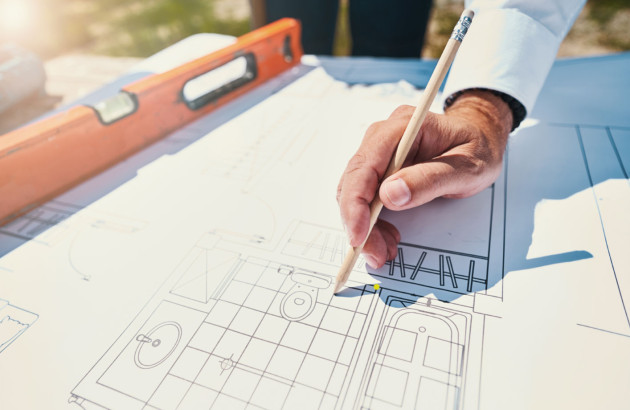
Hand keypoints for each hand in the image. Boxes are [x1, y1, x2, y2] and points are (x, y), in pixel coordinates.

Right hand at [336, 90, 512, 267]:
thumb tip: (389, 194)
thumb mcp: (467, 168)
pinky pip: (366, 198)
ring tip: (386, 249)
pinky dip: (372, 222)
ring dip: (365, 226)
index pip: (365, 165)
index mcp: (402, 128)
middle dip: (358, 222)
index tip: (359, 235)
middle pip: (353, 182)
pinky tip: (388, 236)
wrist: (480, 137)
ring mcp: (378, 152)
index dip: (355, 203)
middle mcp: (382, 137)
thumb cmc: (476, 148)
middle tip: (375, 253)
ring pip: (355, 194)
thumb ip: (430, 180)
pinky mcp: (379, 169)